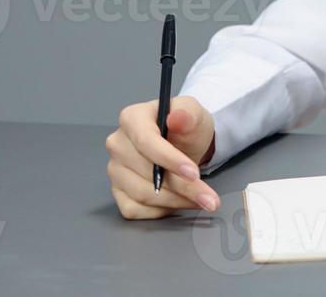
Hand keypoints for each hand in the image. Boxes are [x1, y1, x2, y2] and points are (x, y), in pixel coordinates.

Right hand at [105, 95, 218, 219]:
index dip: (169, 160)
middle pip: (147, 173)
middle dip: (183, 187)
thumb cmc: (186, 127)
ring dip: (176, 201)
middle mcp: (118, 145)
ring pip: (143, 195)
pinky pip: (135, 209)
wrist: (185, 144)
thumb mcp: (195, 114)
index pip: (145, 141)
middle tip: (210, 197)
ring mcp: (115, 170)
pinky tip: (179, 202)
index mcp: (132, 118)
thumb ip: (188, 115)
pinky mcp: (118, 191)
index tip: (193, 173)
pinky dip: (160, 211)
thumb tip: (178, 118)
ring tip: (202, 200)